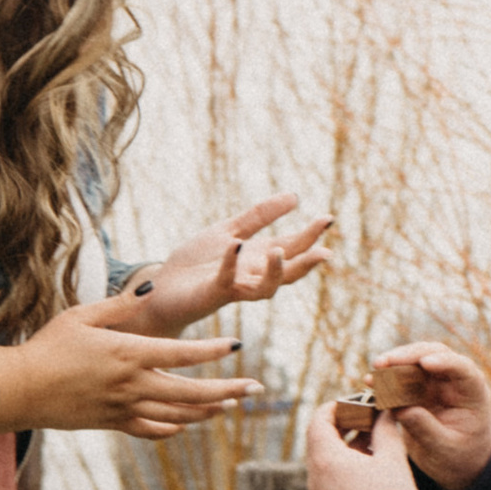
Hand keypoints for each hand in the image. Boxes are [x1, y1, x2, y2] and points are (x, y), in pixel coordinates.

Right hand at [0, 298, 254, 439]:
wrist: (21, 390)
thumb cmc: (49, 347)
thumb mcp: (84, 315)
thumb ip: (123, 304)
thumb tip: (154, 285)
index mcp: (128, 354)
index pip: (182, 353)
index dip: (213, 350)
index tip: (238, 346)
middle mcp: (132, 385)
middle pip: (191, 392)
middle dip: (228, 389)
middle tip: (256, 387)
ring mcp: (124, 409)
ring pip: (178, 416)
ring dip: (208, 411)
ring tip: (230, 404)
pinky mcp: (113, 424)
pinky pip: (152, 430)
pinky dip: (174, 428)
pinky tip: (187, 423)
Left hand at [109, 195, 334, 330]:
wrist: (162, 289)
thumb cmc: (196, 264)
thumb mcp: (230, 232)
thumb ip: (259, 216)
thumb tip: (295, 196)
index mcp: (258, 258)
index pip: (292, 247)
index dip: (310, 235)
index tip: (328, 219)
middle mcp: (252, 275)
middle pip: (288, 272)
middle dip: (306, 261)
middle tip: (325, 250)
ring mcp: (235, 286)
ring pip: (265, 288)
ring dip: (276, 272)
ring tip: (280, 250)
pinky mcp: (212, 293)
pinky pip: (226, 281)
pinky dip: (231, 264)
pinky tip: (235, 245)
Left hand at [305, 397, 422, 489]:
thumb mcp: (392, 459)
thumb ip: (386, 431)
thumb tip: (385, 413)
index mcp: (325, 459)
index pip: (319, 420)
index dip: (337, 406)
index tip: (355, 401)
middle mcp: (315, 476)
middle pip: (321, 439)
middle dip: (344, 424)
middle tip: (367, 416)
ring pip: (327, 459)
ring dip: (347, 445)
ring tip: (374, 438)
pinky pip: (331, 477)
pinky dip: (346, 464)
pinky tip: (371, 464)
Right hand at [370, 344, 490, 489]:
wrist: (456, 465)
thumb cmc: (460, 457)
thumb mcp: (445, 449)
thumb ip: (427, 430)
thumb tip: (401, 410)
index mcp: (472, 393)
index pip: (462, 369)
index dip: (445, 362)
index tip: (425, 364)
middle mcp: (454, 382)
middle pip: (434, 354)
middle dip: (410, 355)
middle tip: (385, 363)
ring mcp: (435, 383)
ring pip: (415, 361)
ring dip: (394, 362)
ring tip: (375, 369)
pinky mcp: (418, 390)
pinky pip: (401, 377)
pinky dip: (386, 377)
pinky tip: (371, 382)